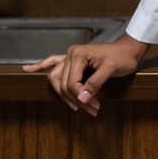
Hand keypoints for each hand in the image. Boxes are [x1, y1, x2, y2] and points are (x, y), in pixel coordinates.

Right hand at [22, 33, 149, 115]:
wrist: (130, 49)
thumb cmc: (123, 57)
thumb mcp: (111, 69)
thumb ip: (95, 83)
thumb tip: (82, 98)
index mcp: (78, 55)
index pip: (72, 82)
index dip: (81, 96)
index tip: (93, 105)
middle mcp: (70, 54)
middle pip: (63, 83)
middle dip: (75, 99)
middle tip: (89, 109)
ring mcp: (69, 57)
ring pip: (57, 79)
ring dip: (65, 95)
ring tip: (75, 107)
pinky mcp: (73, 60)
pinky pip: (52, 63)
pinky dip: (40, 65)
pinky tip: (28, 70)